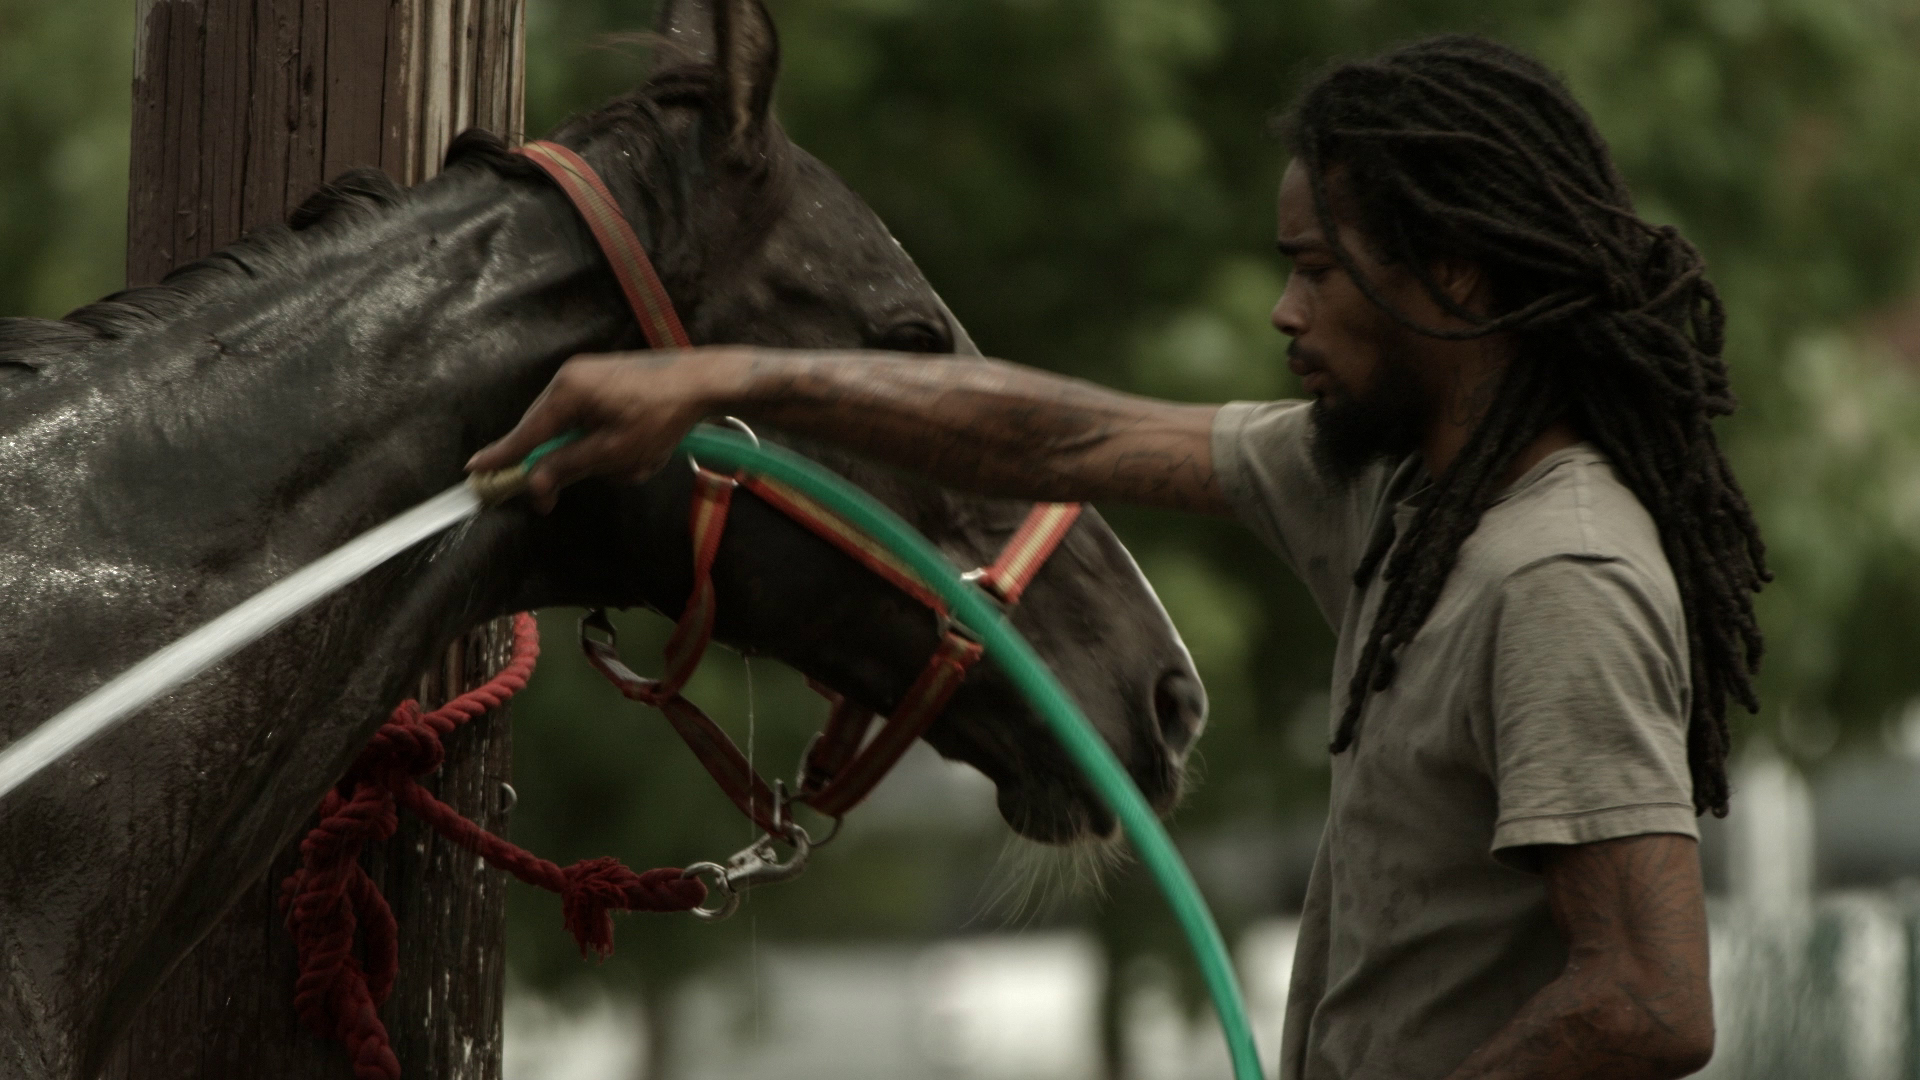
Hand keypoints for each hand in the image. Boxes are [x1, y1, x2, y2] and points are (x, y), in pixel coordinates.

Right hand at [466, 349, 732, 511]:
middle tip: (558, 498)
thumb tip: (533, 486)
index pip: (525, 433)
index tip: (474, 472)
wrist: (704, 382)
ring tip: (637, 460)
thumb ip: (568, 468)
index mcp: (567, 391)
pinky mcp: (608, 383)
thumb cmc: (661, 417)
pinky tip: (642, 450)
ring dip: (599, 456)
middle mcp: (571, 378)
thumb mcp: (614, 452)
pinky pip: (594, 422)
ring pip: (575, 432)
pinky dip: (612, 443)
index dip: (501, 456)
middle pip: (548, 433)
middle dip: (568, 464)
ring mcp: (590, 377)